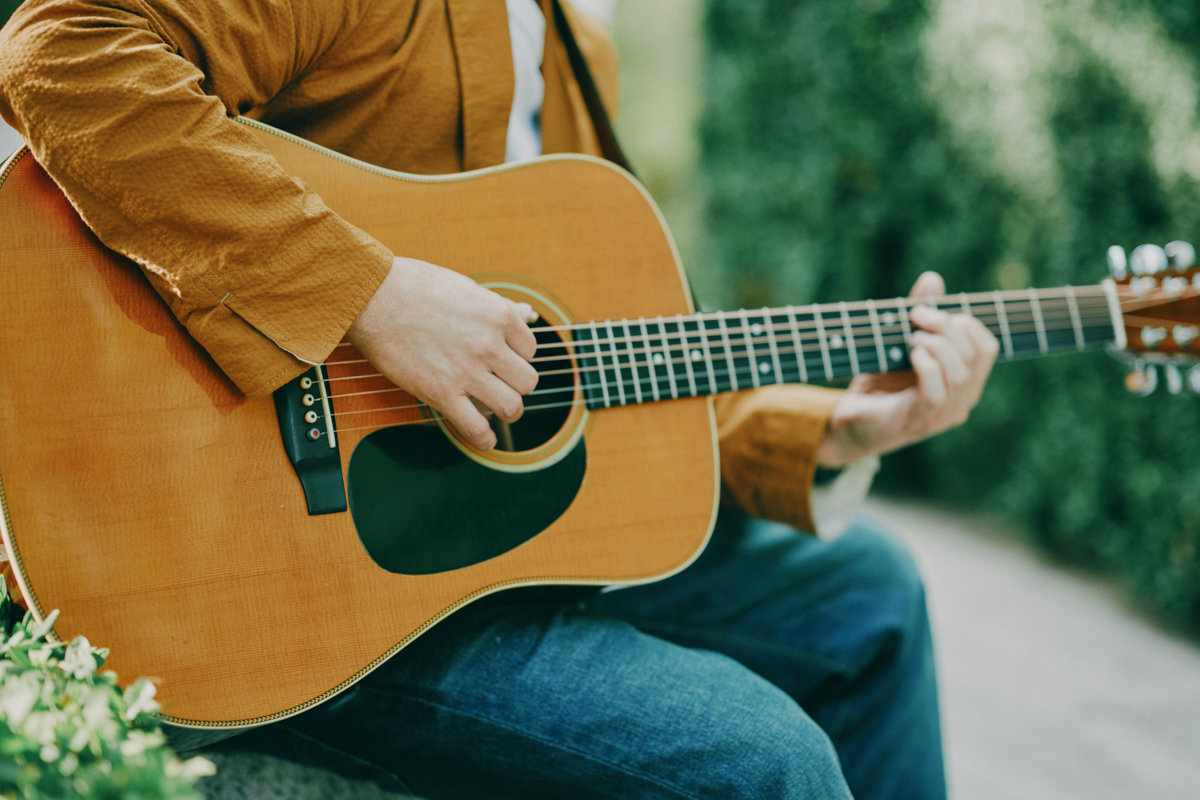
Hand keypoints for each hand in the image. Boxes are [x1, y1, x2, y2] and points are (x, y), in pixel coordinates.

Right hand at [346, 257, 537, 449]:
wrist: (372, 297)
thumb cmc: (415, 286)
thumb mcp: (467, 288)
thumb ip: (500, 306)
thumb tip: (528, 314)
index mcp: (498, 316)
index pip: (530, 349)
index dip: (517, 355)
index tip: (502, 358)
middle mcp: (488, 345)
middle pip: (527, 381)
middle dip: (517, 384)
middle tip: (501, 383)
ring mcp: (466, 372)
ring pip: (511, 407)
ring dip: (508, 411)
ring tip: (498, 409)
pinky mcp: (441, 393)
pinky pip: (476, 428)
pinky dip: (485, 439)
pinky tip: (484, 438)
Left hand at [815, 271, 998, 466]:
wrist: (844, 423)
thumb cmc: (876, 385)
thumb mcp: (900, 345)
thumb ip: (920, 316)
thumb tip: (932, 279)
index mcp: (964, 383)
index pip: (987, 347)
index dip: (965, 322)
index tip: (927, 309)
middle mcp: (960, 402)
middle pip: (977, 355)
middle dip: (947, 326)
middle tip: (915, 316)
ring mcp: (941, 415)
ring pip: (960, 373)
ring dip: (936, 344)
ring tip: (909, 339)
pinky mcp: (917, 420)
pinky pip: (937, 392)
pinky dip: (926, 365)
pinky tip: (911, 354)